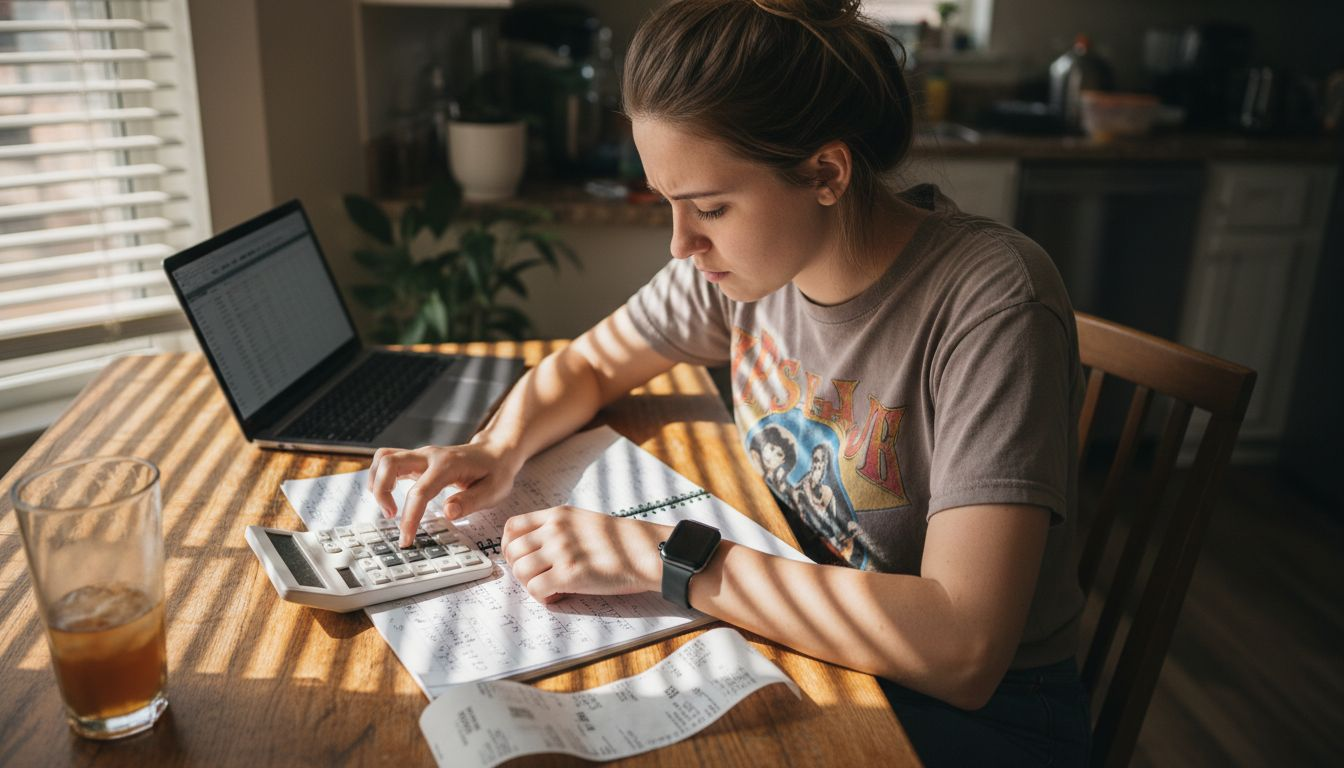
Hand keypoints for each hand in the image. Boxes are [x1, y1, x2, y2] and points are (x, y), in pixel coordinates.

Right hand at [367, 439, 519, 546]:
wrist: (496, 451)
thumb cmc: (495, 472)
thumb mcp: (494, 490)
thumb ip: (470, 502)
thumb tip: (447, 513)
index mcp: (448, 465)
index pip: (420, 491)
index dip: (410, 517)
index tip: (406, 538)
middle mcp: (430, 455)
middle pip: (389, 462)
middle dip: (381, 491)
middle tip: (390, 516)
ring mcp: (421, 455)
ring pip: (384, 458)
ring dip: (377, 482)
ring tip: (388, 507)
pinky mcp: (416, 459)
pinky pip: (387, 460)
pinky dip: (380, 477)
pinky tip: (388, 495)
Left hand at [501, 506, 669, 603]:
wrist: (646, 552)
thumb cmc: (619, 542)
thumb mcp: (584, 521)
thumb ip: (558, 528)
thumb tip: (533, 549)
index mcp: (558, 515)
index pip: (513, 527)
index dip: (508, 546)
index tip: (519, 559)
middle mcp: (556, 530)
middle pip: (512, 551)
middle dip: (520, 569)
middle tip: (537, 578)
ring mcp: (562, 551)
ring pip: (520, 571)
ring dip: (531, 584)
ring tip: (551, 587)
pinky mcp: (570, 574)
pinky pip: (536, 589)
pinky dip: (543, 597)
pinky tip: (560, 595)